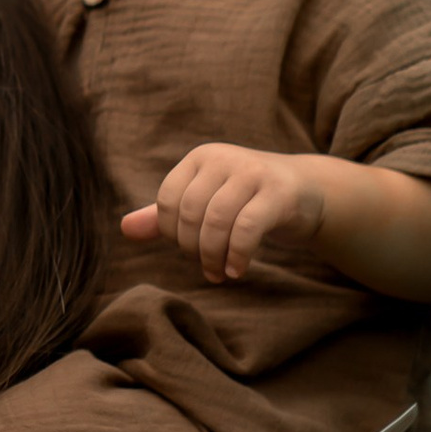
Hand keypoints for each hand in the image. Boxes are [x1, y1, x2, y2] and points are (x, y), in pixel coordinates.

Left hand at [124, 142, 328, 284]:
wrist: (307, 191)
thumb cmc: (247, 199)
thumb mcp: (205, 202)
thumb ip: (165, 216)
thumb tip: (124, 229)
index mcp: (200, 158)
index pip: (168, 200)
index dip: (172, 234)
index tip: (187, 251)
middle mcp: (223, 159)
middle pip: (190, 212)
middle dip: (193, 248)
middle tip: (206, 267)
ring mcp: (252, 172)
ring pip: (216, 221)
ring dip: (213, 256)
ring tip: (219, 273)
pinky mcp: (278, 192)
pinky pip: (246, 229)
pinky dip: (237, 256)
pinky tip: (236, 270)